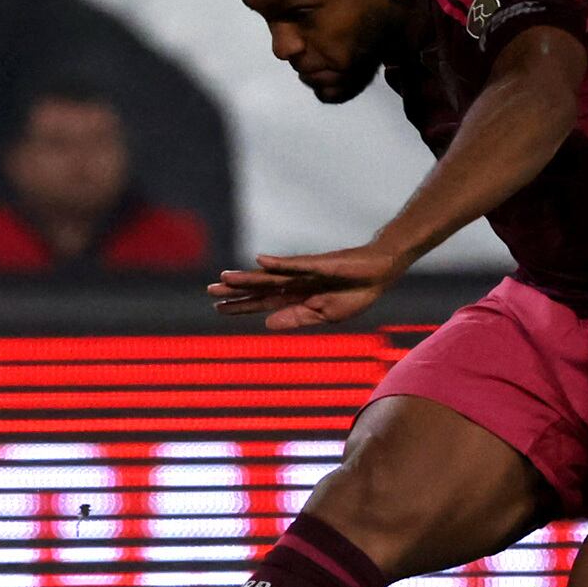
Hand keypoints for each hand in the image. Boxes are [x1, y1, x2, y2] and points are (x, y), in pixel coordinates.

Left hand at [207, 245, 404, 330]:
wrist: (379, 274)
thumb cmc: (355, 294)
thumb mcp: (325, 314)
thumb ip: (297, 318)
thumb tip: (266, 324)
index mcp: (298, 298)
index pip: (263, 302)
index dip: (241, 305)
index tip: (218, 308)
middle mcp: (296, 284)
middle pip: (260, 288)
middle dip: (235, 291)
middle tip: (208, 290)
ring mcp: (305, 272)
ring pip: (271, 276)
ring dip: (248, 277)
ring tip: (223, 278)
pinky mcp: (318, 264)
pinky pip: (295, 265)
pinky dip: (277, 264)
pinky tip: (260, 261)